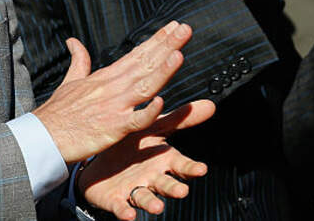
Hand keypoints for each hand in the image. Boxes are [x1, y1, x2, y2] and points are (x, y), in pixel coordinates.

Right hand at [32, 21, 191, 162]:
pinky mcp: (113, 128)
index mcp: (106, 76)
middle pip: (145, 64)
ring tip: (179, 54)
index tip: (174, 26)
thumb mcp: (70, 81)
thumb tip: (73, 41)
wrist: (44, 136)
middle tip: (186, 29)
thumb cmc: (58, 111)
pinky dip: (147, 111)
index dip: (157, 40)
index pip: (137, 53)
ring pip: (144, 86)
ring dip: (162, 71)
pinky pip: (135, 120)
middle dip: (166, 46)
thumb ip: (79, 60)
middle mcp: (114, 87)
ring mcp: (115, 106)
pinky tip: (161, 101)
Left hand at [77, 100, 213, 219]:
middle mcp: (153, 178)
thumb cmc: (135, 146)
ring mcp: (135, 189)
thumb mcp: (156, 128)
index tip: (202, 169)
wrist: (102, 160)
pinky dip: (125, 212)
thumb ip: (180, 119)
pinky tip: (129, 215)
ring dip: (152, 203)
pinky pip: (122, 207)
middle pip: (166, 185)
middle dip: (174, 189)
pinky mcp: (117, 200)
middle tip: (182, 191)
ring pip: (146, 198)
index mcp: (163, 161)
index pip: (181, 165)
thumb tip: (211, 105)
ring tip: (157, 207)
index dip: (191, 168)